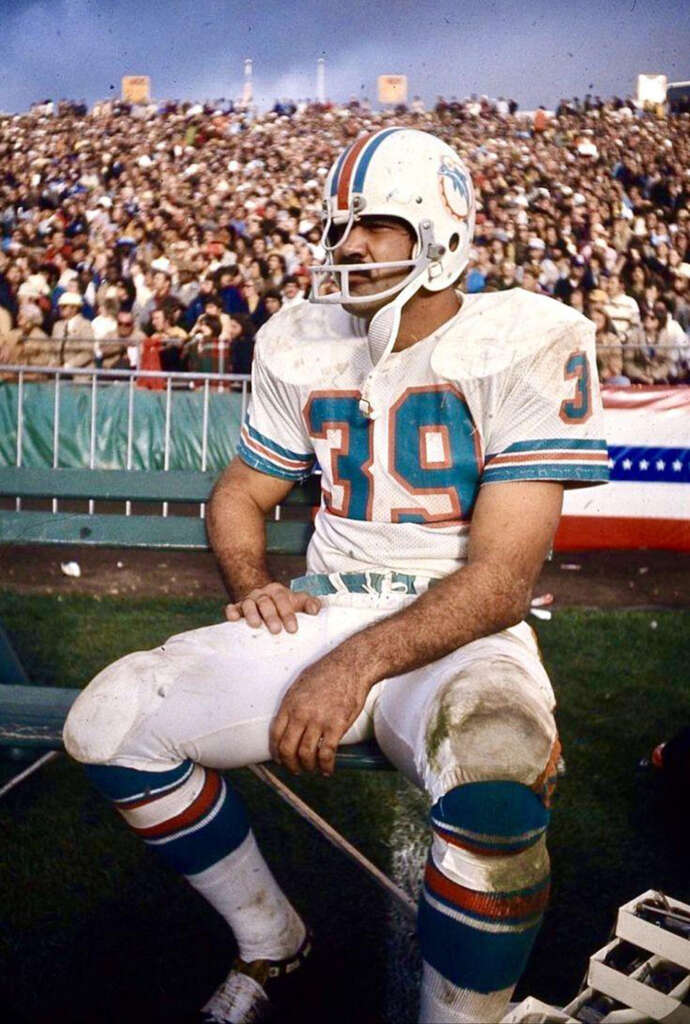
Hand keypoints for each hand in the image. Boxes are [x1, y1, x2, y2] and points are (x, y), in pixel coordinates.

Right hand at [225, 582, 320, 633]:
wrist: (264, 600)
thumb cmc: (284, 605)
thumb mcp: (298, 601)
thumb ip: (309, 603)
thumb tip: (315, 610)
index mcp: (277, 591)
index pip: (282, 599)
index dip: (288, 613)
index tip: (293, 629)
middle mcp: (262, 594)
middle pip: (265, 602)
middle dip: (271, 616)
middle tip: (276, 630)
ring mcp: (248, 601)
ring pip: (248, 604)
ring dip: (251, 614)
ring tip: (255, 625)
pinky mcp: (237, 609)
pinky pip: (232, 608)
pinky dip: (232, 612)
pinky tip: (233, 618)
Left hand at [270, 651, 371, 775]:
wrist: (352, 665)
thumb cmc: (328, 671)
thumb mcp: (301, 683)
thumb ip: (293, 703)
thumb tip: (289, 719)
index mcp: (290, 703)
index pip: (276, 734)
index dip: (276, 751)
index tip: (280, 758)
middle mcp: (301, 714)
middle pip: (288, 749)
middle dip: (290, 764)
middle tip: (295, 769)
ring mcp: (319, 721)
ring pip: (306, 754)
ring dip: (308, 767)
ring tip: (312, 769)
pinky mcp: (336, 726)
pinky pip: (327, 754)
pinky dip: (326, 766)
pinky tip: (328, 769)